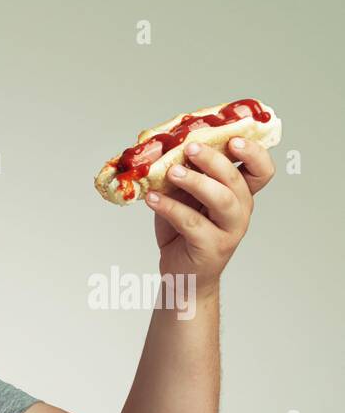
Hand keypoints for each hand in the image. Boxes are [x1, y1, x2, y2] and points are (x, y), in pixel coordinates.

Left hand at [144, 137, 275, 293]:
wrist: (181, 274)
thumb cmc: (183, 231)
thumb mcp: (185, 198)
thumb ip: (183, 175)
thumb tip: (161, 148)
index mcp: (240, 193)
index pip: (262, 170)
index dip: (254, 152)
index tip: (233, 138)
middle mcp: (240, 210)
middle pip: (236, 180)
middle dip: (214, 160)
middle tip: (190, 147)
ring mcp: (229, 230)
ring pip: (221, 199)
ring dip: (195, 182)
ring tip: (171, 172)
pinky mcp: (211, 247)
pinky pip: (191, 223)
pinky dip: (170, 207)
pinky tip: (151, 199)